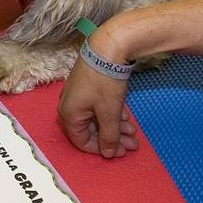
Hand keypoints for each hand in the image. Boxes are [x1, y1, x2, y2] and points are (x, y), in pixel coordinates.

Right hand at [58, 44, 138, 158]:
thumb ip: (109, 137)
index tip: (120, 152)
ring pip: (95, 117)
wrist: (107, 47)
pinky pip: (96, 106)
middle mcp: (69, 105)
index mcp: (69, 115)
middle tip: (132, 144)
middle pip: (90, 130)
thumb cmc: (105, 82)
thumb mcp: (109, 113)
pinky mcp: (86, 84)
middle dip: (112, 138)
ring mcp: (77, 94)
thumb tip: (108, 154)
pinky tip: (125, 115)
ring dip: (114, 126)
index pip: (82, 142)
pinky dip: (111, 113)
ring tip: (132, 131)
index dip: (101, 150)